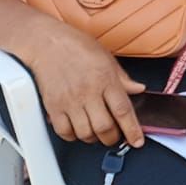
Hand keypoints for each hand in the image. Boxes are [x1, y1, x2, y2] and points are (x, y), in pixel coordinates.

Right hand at [25, 22, 145, 147]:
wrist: (46, 43)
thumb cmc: (76, 47)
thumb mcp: (107, 58)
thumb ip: (123, 78)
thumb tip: (138, 89)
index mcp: (105, 79)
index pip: (123, 111)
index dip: (132, 130)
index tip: (136, 141)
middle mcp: (88, 92)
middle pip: (104, 127)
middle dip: (113, 138)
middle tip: (115, 136)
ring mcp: (69, 101)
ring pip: (85, 133)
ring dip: (94, 138)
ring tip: (97, 133)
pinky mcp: (53, 107)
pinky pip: (64, 131)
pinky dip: (73, 136)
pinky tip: (78, 130)